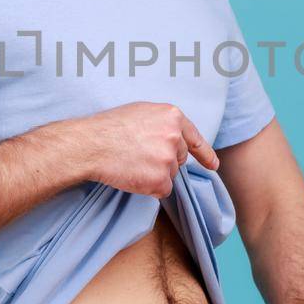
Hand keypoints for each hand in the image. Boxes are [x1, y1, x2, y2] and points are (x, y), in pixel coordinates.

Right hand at [75, 102, 218, 197]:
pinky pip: (162, 190)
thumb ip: (163, 124)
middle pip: (178, 158)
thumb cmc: (109, 127)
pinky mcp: (160, 180)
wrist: (91, 145)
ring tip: (131, 163)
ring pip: (170, 175)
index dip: (204, 153)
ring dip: (154, 175)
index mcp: (172, 116)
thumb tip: (173, 138)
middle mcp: (175, 137)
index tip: (212, 165)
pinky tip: (133, 175)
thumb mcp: (141, 112)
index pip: (194, 138)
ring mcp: (168, 159)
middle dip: (163, 161)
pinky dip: (149, 188)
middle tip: (137, 156)